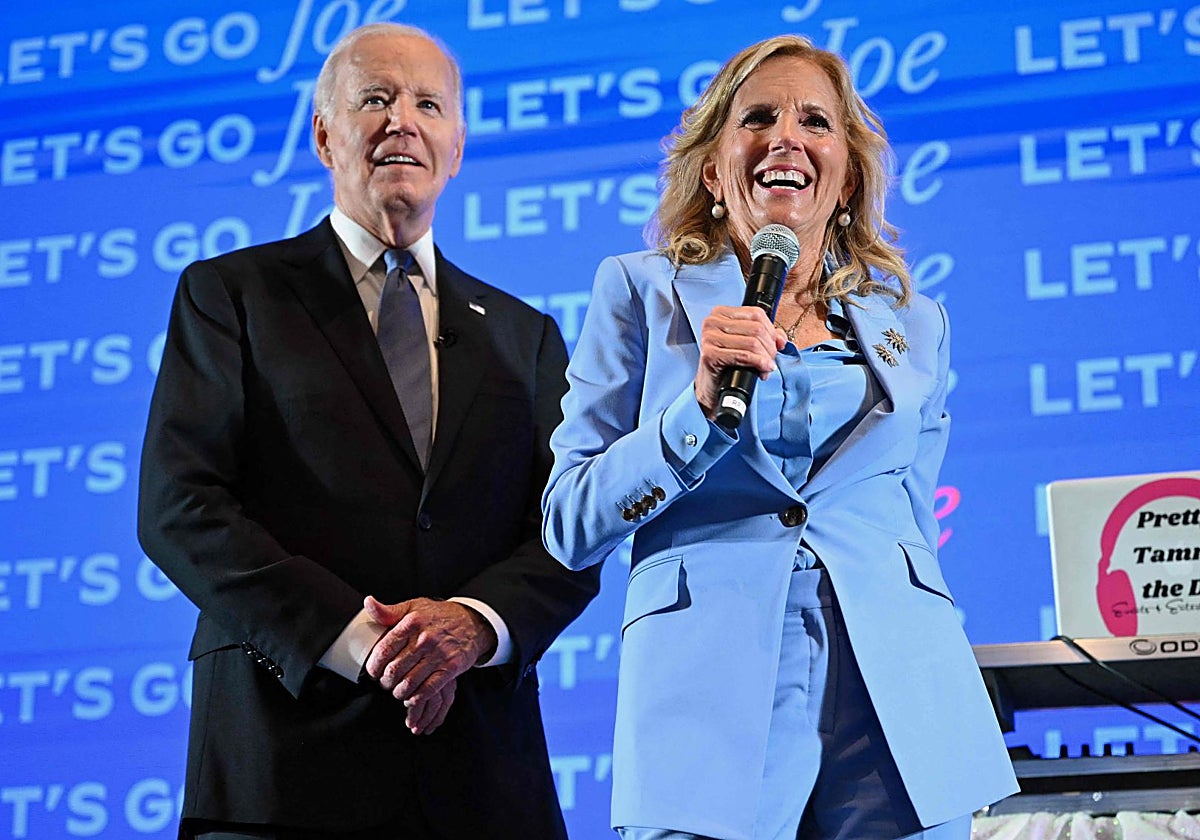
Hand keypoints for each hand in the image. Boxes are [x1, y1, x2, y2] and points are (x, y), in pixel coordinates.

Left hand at [362, 596, 495, 732]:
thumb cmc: (438, 616)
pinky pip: (428, 689)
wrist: (471, 623)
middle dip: (385, 681)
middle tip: (385, 682)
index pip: (384, 649)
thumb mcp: (413, 607)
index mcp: (412, 623)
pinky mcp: (451, 668)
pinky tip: (411, 697)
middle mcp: (425, 638)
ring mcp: (439, 654)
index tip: (373, 671)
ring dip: (398, 692)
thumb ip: (389, 611)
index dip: (374, 665)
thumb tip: (368, 603)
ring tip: (397, 690)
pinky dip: (416, 698)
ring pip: (409, 683)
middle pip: (394, 670)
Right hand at [694, 305, 785, 417]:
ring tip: (766, 367)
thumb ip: (766, 335)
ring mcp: (709, 337)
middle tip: (771, 360)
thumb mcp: (747, 343)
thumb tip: (781, 339)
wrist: (712, 385)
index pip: (756, 314)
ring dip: (765, 358)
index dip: (772, 331)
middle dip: (770, 347)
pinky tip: (763, 370)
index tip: (777, 345)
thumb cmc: (728, 363)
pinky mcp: (710, 354)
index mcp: (721, 313)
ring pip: (752, 343)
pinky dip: (758, 363)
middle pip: (756, 329)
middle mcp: (713, 322)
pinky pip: (743, 356)